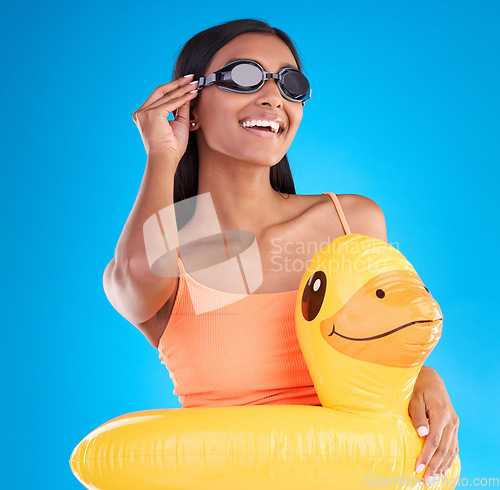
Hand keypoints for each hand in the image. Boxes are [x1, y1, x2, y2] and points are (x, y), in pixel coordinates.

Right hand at [132, 74, 198, 161]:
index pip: (160, 97)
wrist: (165, 160)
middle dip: (178, 83)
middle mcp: (142, 113)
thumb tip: (187, 94)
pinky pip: (171, 103)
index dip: (174, 89)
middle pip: (161, 92)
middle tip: (192, 78)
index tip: (187, 83)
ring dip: (183, 89)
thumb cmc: (171, 148)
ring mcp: (145, 113)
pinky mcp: (152, 114)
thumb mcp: (178, 124)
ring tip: (195, 84)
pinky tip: (192, 93)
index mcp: (145, 115)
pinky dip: (183, 98)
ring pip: (167, 96)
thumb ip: (181, 109)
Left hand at [408, 366, 458, 482]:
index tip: (417, 467)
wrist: (431, 378)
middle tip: (425, 480)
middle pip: (443, 448)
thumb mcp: (414, 398)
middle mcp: (451, 420)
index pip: (434, 440)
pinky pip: (454, 445)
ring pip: (450, 449)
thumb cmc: (418, 387)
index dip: (426, 455)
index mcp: (441, 413)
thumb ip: (418, 416)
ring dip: (442, 465)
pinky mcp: (454, 425)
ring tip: (433, 478)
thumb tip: (422, 434)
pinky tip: (445, 469)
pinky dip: (450, 458)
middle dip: (434, 466)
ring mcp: (454, 423)